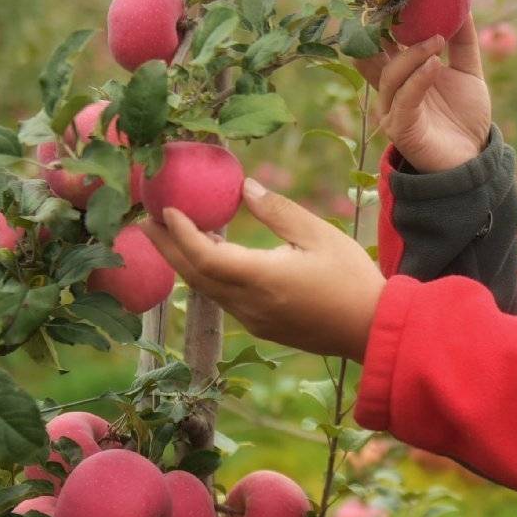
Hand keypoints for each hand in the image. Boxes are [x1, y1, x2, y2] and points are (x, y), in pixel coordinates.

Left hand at [142, 179, 386, 361]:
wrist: (371, 329)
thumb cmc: (351, 277)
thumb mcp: (318, 235)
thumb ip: (277, 211)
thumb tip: (243, 187)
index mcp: (261, 278)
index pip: (204, 255)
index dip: (179, 232)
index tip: (164, 208)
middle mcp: (249, 304)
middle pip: (194, 275)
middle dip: (166, 248)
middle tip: (145, 221)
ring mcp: (253, 320)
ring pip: (206, 290)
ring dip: (184, 263)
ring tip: (171, 237)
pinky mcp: (262, 327)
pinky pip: (223, 300)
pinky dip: (207, 277)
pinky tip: (211, 260)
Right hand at [353, 13, 491, 172]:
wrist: (474, 157)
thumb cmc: (465, 115)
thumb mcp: (467, 71)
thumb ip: (463, 41)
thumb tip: (463, 3)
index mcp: (401, 72)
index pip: (383, 41)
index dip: (384, 18)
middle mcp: (390, 89)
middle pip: (374, 56)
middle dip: (380, 31)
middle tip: (395, 5)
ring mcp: (392, 109)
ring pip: (390, 76)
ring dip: (411, 55)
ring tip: (435, 39)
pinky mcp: (401, 128)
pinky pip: (405, 99)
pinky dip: (418, 79)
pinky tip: (434, 64)